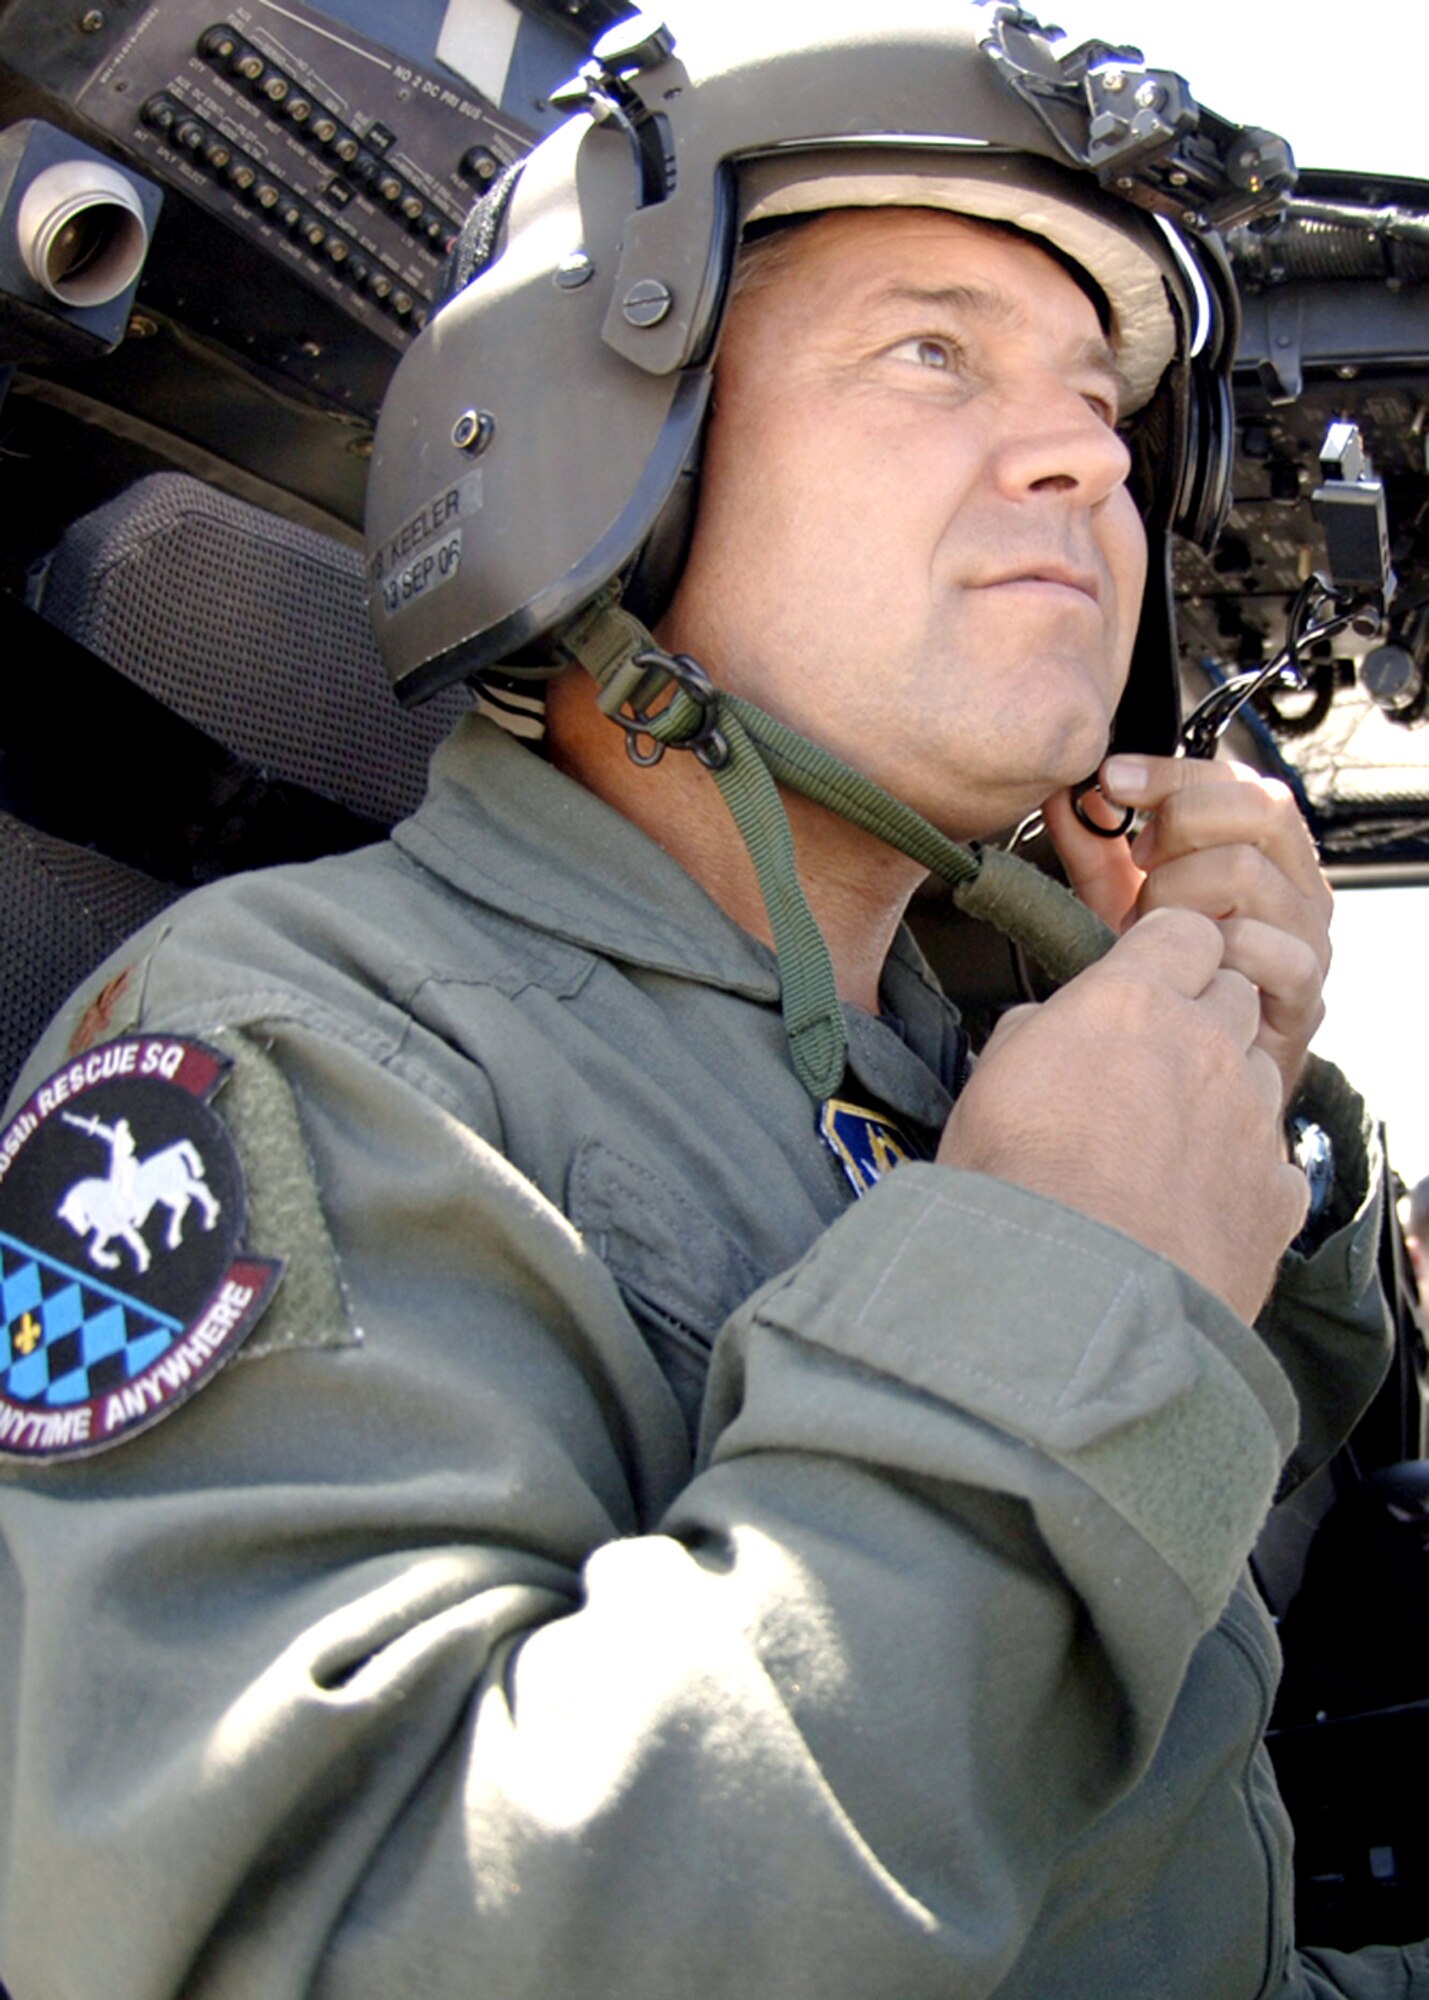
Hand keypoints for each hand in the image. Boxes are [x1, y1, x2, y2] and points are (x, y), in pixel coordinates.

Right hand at [937, 908, 1308, 1321]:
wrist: (1067, 1298)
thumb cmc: (1012, 1190)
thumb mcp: (986, 1084)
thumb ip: (1033, 1035)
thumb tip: (1045, 1028)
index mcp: (1132, 1003)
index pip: (1185, 931)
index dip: (1166, 952)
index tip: (1144, 978)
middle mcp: (1208, 1049)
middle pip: (1236, 995)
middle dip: (1203, 1015)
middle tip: (1150, 1062)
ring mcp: (1252, 1122)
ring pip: (1262, 1075)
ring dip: (1226, 1093)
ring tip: (1166, 1145)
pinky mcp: (1276, 1196)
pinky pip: (1275, 1164)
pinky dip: (1245, 1175)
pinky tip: (1194, 1207)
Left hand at [1043, 754, 1332, 1110]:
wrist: (1191, 1080)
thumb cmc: (1166, 984)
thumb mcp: (1123, 905)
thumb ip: (1097, 850)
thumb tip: (1063, 792)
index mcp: (1266, 855)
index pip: (1239, 780)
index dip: (1172, 772)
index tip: (1111, 782)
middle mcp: (1299, 889)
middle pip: (1260, 808)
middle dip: (1179, 824)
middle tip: (1136, 866)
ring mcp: (1309, 942)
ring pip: (1248, 873)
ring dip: (1181, 893)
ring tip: (1152, 929)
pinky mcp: (1306, 999)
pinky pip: (1269, 952)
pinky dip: (1215, 952)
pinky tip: (1185, 968)